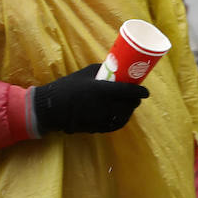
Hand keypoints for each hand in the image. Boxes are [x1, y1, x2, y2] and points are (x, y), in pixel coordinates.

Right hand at [32, 64, 148, 134]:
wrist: (52, 107)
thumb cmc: (67, 87)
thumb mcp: (85, 74)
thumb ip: (102, 71)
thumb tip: (116, 69)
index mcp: (101, 90)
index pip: (127, 92)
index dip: (139, 92)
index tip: (145, 92)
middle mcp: (103, 106)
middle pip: (128, 106)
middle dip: (135, 102)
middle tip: (137, 97)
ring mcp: (100, 119)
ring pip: (123, 117)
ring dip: (129, 112)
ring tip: (129, 106)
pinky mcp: (96, 128)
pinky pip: (114, 126)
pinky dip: (120, 121)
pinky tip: (121, 116)